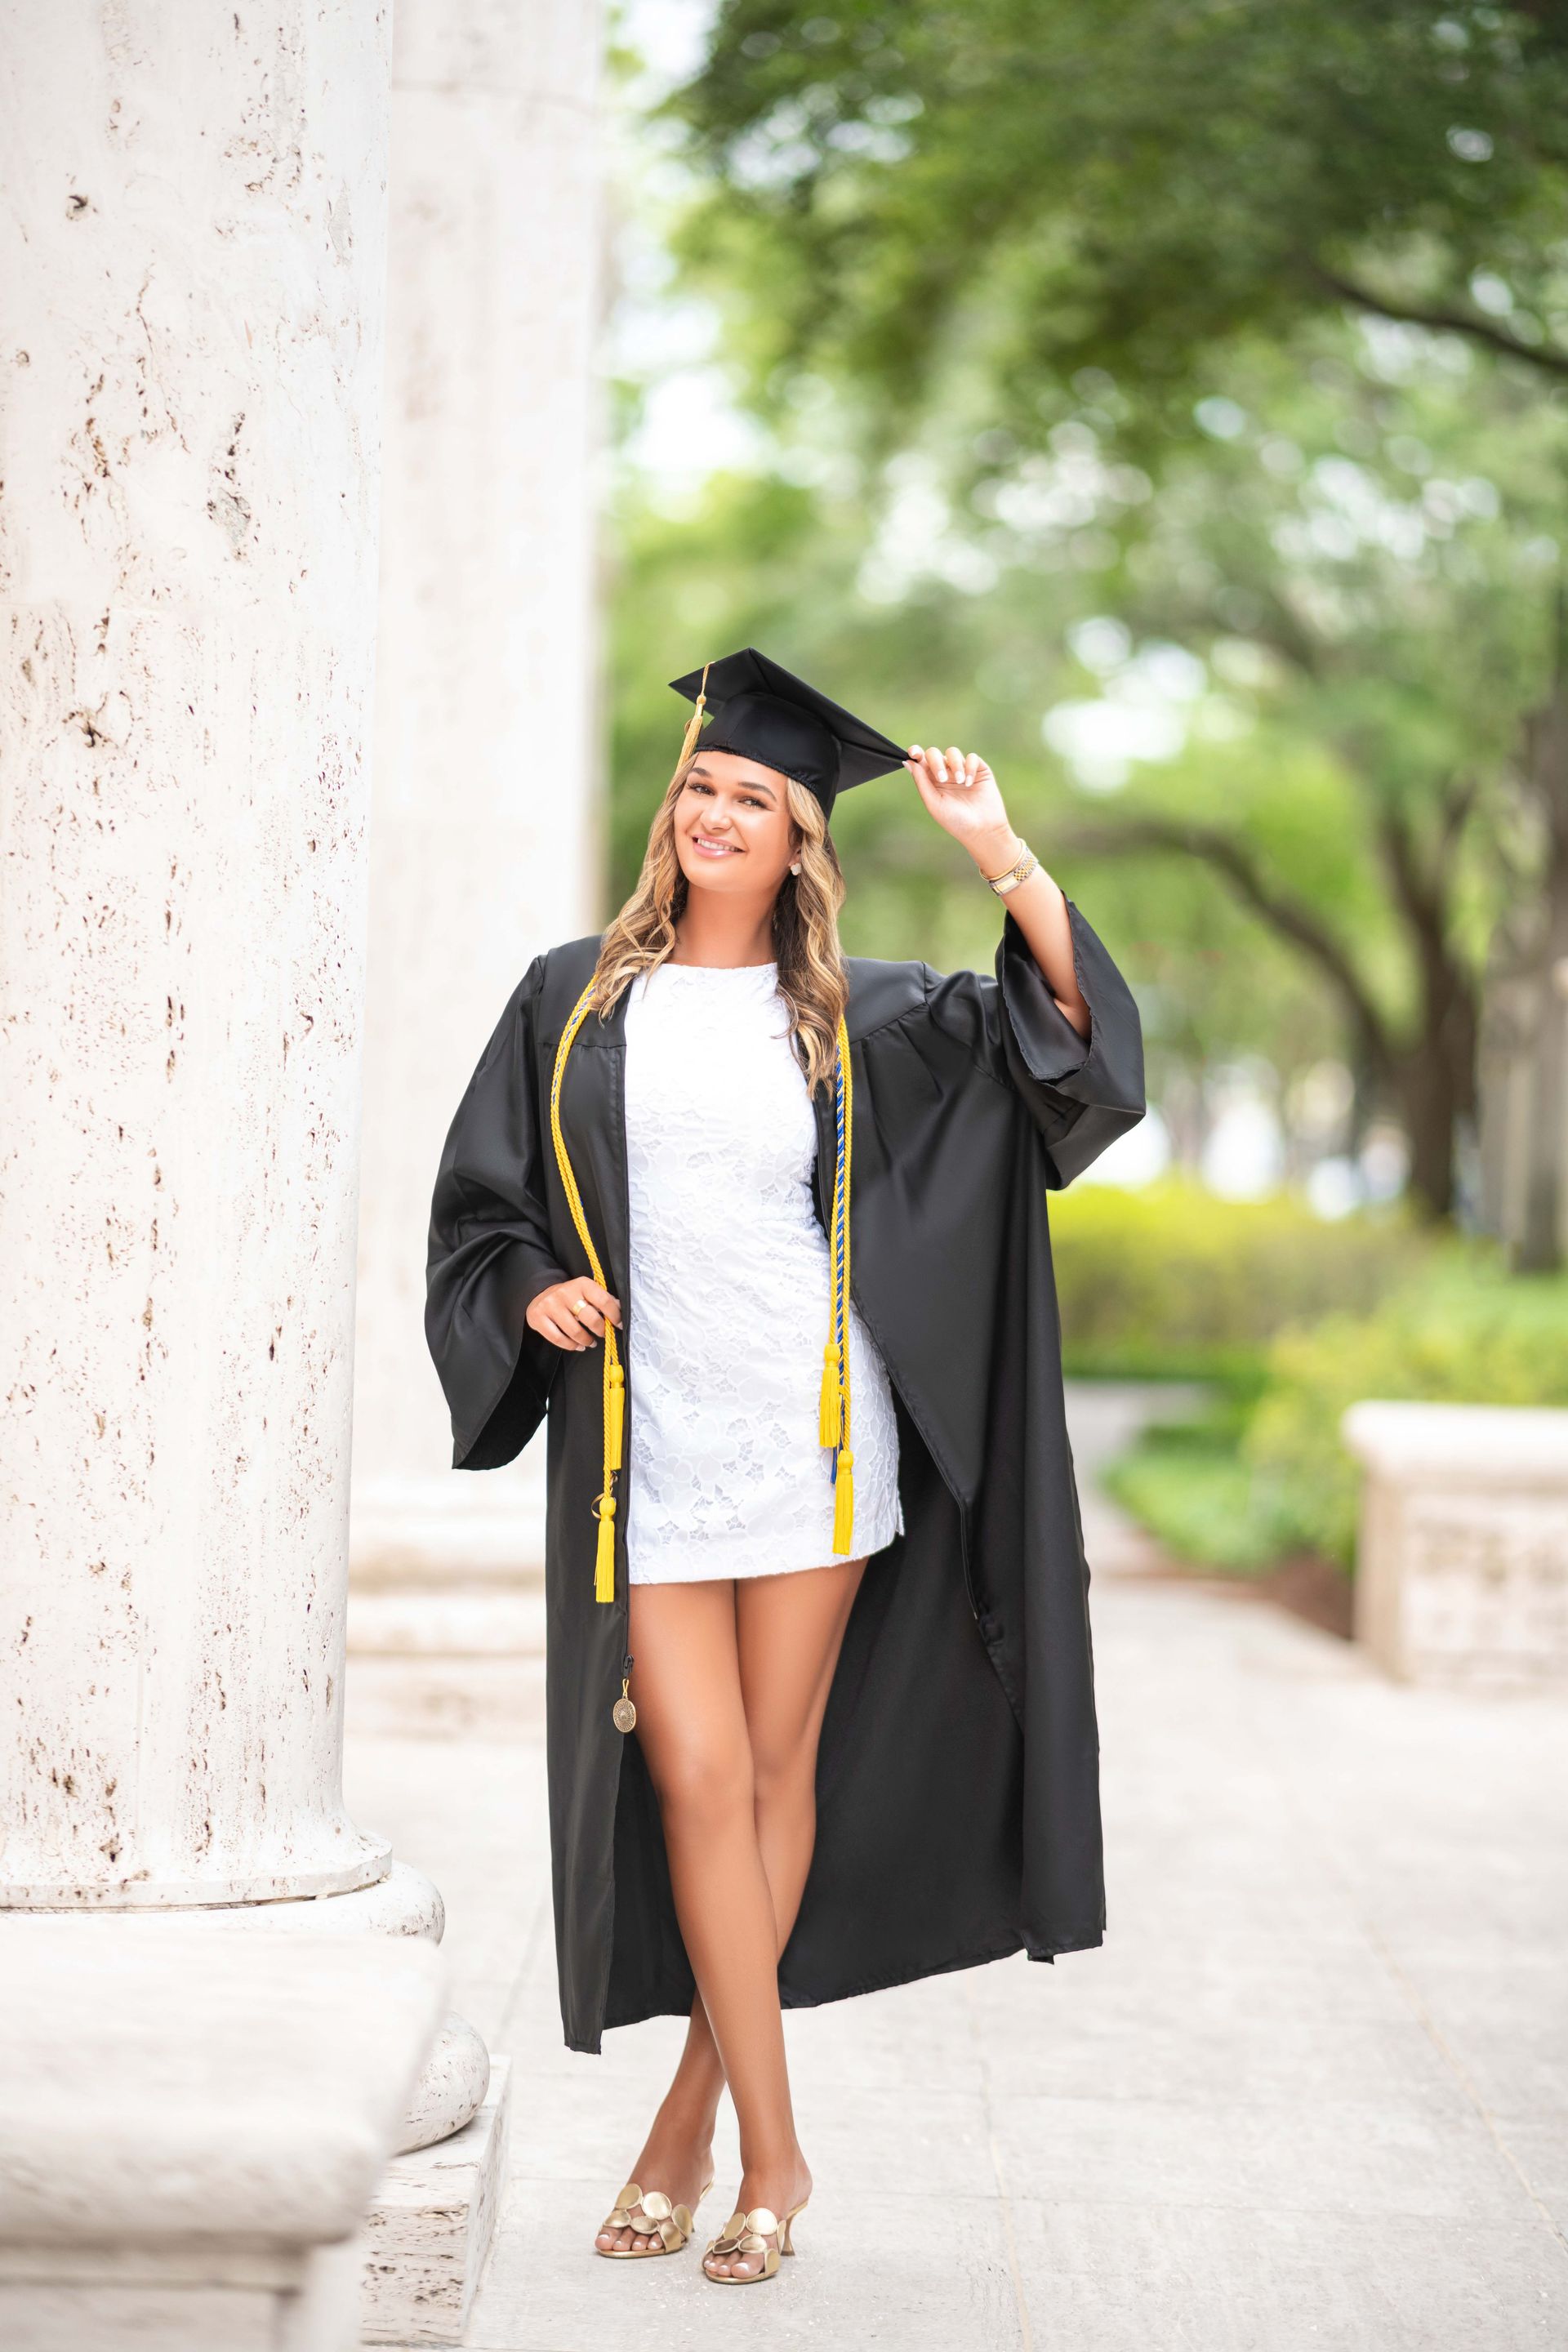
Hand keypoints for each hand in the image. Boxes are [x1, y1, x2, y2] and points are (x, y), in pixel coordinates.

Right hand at [526, 1276, 621, 1352]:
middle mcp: (565, 1292)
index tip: (619, 1325)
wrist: (539, 1293)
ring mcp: (550, 1305)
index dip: (614, 1315)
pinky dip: (571, 1346)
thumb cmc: (569, 1296)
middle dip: (600, 1330)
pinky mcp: (538, 1318)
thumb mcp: (586, 1291)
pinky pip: (558, 1338)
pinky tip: (577, 1346)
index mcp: (581, 1284)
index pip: (603, 1300)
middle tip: (603, 1334)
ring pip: (574, 1331)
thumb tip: (620, 1309)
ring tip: (590, 1342)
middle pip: (590, 1318)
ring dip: (586, 1341)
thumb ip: (602, 1299)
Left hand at [904, 743, 1017, 875]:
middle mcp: (946, 774)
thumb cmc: (955, 821)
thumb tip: (908, 762)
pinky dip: (969, 767)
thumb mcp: (934, 803)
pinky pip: (972, 758)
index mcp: (931, 781)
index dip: (915, 753)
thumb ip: (921, 781)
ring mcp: (962, 771)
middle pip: (935, 754)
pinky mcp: (979, 770)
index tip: (914, 753)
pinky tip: (969, 783)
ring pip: (953, 753)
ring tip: (960, 782)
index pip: (921, 761)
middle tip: (943, 779)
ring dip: (955, 764)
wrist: (982, 830)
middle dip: (936, 762)